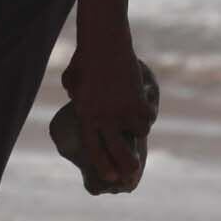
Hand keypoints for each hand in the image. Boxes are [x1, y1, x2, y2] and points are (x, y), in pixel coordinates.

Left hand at [62, 34, 158, 192]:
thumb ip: (76, 95)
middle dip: (127, 165)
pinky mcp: (137, 99)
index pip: (94, 149)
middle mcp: (104, 118)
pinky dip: (149, 112)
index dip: (104, 166)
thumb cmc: (84, 59)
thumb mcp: (72, 81)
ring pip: (139, 132)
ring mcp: (122, 110)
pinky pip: (148, 114)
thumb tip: (78, 97)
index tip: (111, 177)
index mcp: (86, 116)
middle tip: (132, 173)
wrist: (104, 43)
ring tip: (138, 125)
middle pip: (118, 150)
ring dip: (140, 130)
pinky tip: (146, 107)